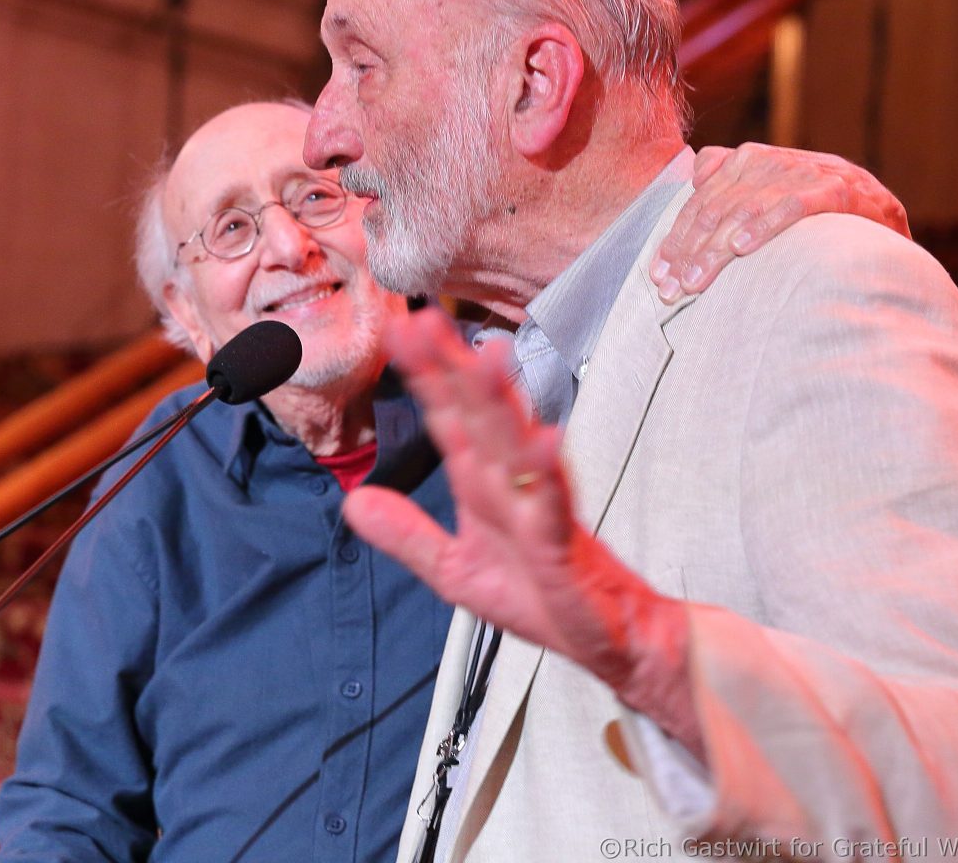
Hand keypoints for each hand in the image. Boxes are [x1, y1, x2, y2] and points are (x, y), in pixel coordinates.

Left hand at [342, 309, 699, 750]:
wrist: (604, 637)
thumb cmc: (538, 593)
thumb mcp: (454, 568)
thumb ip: (407, 534)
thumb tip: (353, 501)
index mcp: (481, 483)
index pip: (448, 419)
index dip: (424, 377)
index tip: (400, 332)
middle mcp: (507, 481)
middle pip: (477, 415)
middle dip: (452, 368)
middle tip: (427, 321)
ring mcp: (537, 503)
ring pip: (514, 443)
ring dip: (500, 401)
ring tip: (485, 358)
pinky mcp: (562, 539)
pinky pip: (552, 501)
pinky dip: (547, 471)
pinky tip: (544, 442)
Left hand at [652, 143, 911, 302]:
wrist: (885, 216)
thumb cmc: (813, 214)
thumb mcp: (770, 194)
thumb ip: (732, 185)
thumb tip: (695, 174)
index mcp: (749, 161)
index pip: (700, 203)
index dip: (675, 240)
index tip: (657, 277)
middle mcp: (772, 161)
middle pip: (715, 208)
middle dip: (688, 252)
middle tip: (670, 290)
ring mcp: (805, 172)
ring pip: (745, 210)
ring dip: (715, 250)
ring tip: (695, 281)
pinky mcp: (837, 188)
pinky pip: (793, 204)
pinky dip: (765, 224)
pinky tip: (742, 248)